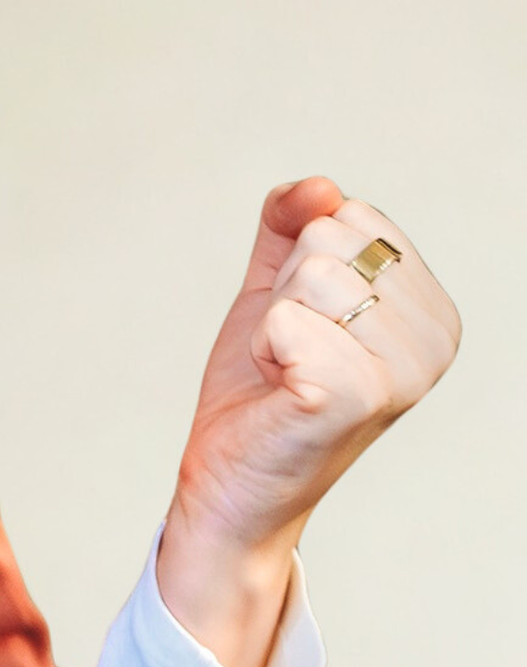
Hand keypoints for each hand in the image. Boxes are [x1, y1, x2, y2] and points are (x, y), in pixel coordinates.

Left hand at [158, 177, 459, 666]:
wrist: (231, 479)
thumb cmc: (260, 387)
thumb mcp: (275, 288)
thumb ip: (291, 226)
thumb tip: (319, 186)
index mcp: (433, 310)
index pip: (354, 215)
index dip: (302, 261)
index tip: (306, 325)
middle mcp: (435, 340)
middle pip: (329, 239)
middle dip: (284, 293)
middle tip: (289, 355)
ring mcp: (402, 371)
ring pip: (306, 273)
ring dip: (271, 323)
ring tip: (284, 373)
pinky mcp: (353, 395)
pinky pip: (284, 318)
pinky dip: (261, 349)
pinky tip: (277, 391)